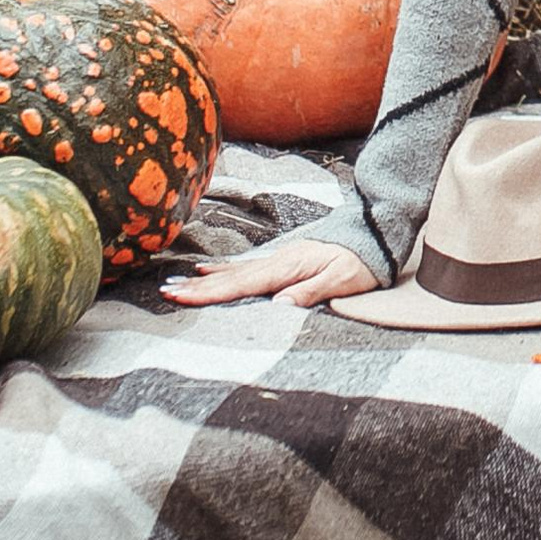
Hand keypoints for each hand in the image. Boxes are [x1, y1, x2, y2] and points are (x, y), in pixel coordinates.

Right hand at [161, 235, 380, 307]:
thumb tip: (279, 305)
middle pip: (230, 278)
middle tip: (165, 293)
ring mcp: (278, 259)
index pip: (241, 284)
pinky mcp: (282, 261)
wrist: (375, 233)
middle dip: (197, 288)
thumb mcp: (344, 279)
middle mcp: (277, 261)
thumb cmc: (363, 260)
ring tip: (175, 284)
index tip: (181, 297)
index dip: (210, 293)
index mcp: (288, 267)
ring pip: (232, 272)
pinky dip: (222, 270)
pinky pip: (244, 267)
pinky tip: (207, 269)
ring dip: (203, 280)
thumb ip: (312, 292)